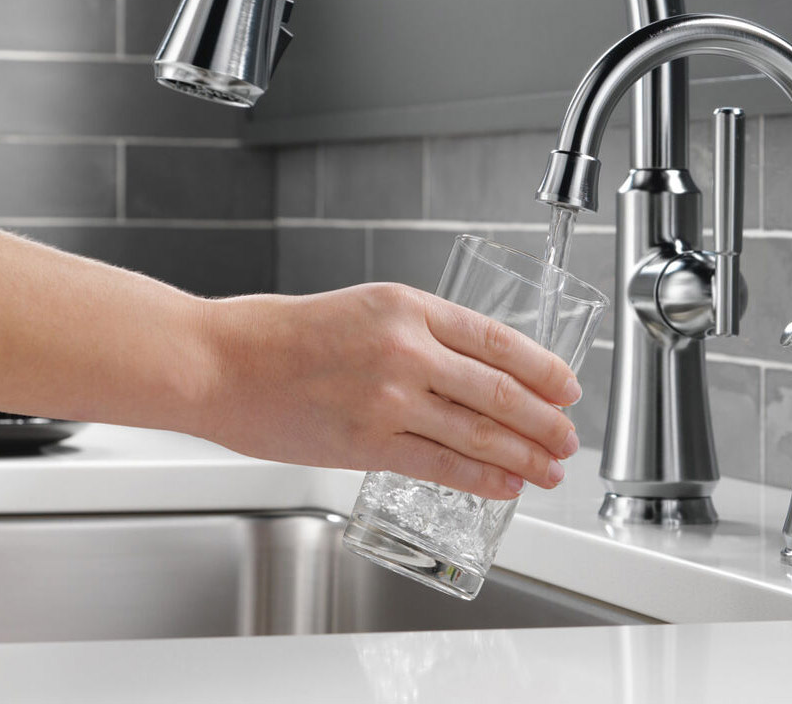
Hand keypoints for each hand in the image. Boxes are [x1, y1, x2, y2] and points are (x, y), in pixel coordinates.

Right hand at [198, 282, 582, 499]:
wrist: (222, 362)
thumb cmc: (284, 334)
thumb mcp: (365, 308)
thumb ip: (419, 334)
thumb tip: (472, 370)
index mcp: (408, 305)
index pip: (498, 339)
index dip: (543, 367)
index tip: (568, 386)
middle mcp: (405, 348)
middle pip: (498, 389)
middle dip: (544, 419)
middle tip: (569, 437)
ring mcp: (388, 398)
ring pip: (477, 431)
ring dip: (523, 454)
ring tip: (550, 468)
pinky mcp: (366, 443)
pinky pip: (439, 465)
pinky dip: (480, 479)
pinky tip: (504, 485)